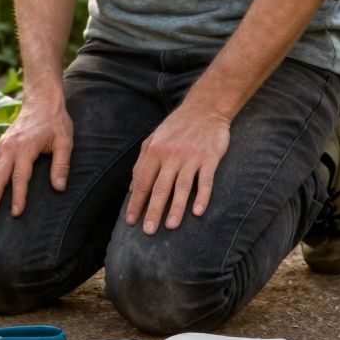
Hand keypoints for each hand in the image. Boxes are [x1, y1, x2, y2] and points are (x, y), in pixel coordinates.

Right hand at [0, 96, 73, 219]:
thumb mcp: (65, 141)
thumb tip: (59, 187)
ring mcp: (1, 147)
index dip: (18, 196)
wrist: (41, 101)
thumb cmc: (55, 122)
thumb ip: (61, 164)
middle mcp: (9, 148)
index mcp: (25, 148)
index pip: (20, 177)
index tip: (16, 213)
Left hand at [126, 102, 230, 234]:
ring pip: (181, 186)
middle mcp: (170, 156)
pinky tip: (198, 211)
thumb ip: (142, 163)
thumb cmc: (176, 127)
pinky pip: (206, 180)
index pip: (141, 182)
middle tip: (147, 231)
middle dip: (152, 210)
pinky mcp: (210, 158)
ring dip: (176, 207)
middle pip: (159, 187)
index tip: (130, 221)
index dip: (136, 202)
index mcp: (154, 152)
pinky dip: (202, 196)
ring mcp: (191, 157)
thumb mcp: (153, 140)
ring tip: (171, 226)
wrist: (204, 108)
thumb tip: (132, 188)